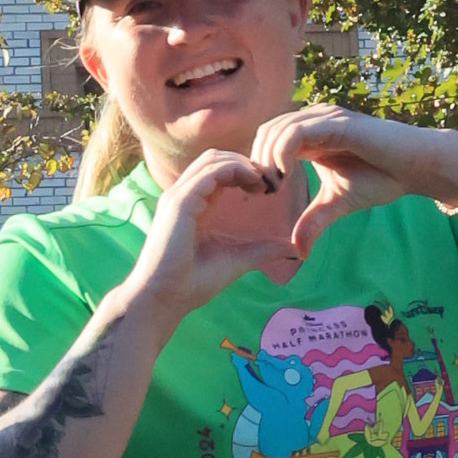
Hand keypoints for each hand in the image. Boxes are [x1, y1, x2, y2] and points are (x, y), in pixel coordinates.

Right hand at [122, 149, 307, 332]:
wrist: (163, 299)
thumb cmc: (191, 283)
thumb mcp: (236, 260)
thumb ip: (262, 250)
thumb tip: (294, 250)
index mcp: (193, 205)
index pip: (217, 171)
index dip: (244, 171)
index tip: (266, 188)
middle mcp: (183, 195)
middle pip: (215, 158)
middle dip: (245, 162)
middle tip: (269, 180)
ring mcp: (179, 196)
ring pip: (212, 159)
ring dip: (242, 163)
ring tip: (264, 180)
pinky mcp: (179, 203)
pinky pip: (209, 172)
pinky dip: (234, 169)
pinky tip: (254, 182)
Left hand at [249, 102, 457, 248]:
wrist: (414, 168)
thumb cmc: (380, 178)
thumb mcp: (337, 204)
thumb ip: (313, 221)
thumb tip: (296, 251)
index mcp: (310, 136)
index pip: (269, 139)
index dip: (258, 164)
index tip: (260, 193)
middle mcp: (315, 122)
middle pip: (267, 131)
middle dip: (257, 160)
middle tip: (263, 191)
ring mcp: (325, 118)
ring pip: (278, 128)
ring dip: (268, 158)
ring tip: (274, 185)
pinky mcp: (337, 122)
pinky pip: (298, 131)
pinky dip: (283, 151)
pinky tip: (284, 175)